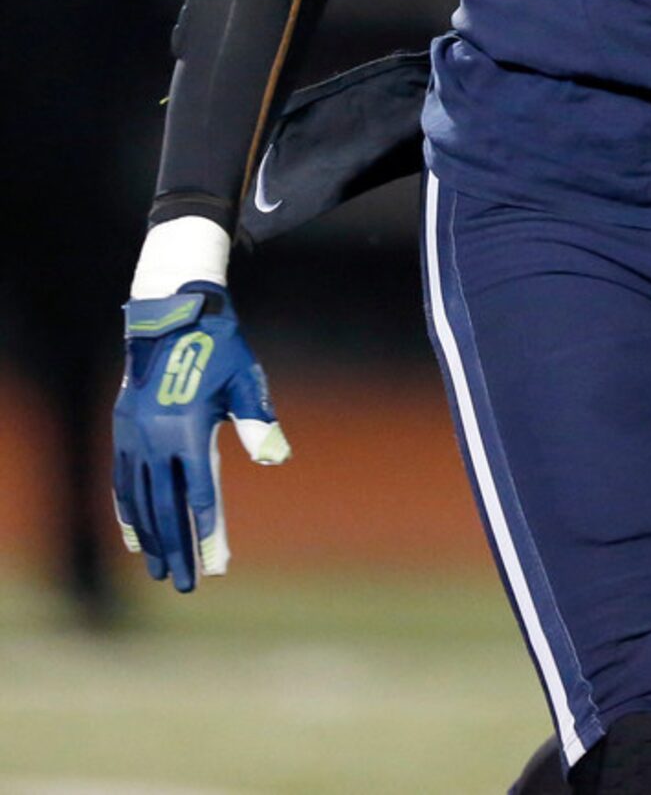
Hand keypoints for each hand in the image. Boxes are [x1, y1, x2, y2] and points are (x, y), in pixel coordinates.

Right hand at [112, 283, 290, 591]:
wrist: (175, 316)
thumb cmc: (221, 349)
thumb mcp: (243, 380)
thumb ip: (255, 420)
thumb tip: (275, 457)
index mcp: (188, 430)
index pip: (200, 496)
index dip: (209, 533)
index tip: (217, 567)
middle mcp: (155, 440)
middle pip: (167, 509)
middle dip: (178, 549)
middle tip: (186, 585)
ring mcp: (134, 437)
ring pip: (140, 501)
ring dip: (151, 538)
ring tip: (160, 570)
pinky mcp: (122, 431)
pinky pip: (122, 482)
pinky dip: (128, 512)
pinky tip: (136, 536)